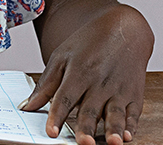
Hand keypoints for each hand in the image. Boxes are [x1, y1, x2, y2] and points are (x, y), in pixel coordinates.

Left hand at [23, 2, 153, 144]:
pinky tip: (128, 136)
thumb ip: (46, 84)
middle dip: (86, 127)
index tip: (51, 132)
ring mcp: (119, 89)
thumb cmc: (88, 45)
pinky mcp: (135, 94)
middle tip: (82, 143)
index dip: (58, 116)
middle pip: (90, 109)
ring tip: (111, 143)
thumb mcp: (62, 57)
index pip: (65, 98)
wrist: (124, 29)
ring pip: (115, 113)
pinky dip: (131, 125)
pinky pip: (134, 113)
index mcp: (79, 72)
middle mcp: (100, 82)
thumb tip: (27, 106)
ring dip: (113, 129)